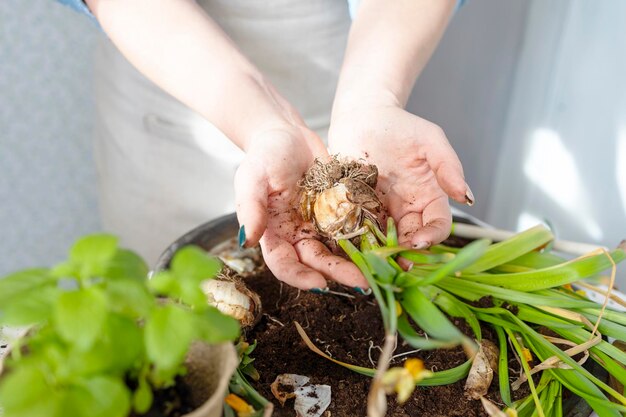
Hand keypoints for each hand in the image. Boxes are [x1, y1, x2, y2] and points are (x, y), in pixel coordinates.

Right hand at [234, 125, 367, 289]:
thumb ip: (250, 208)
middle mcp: (298, 236)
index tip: (319, 284)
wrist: (288, 134)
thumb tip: (246, 240)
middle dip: (338, 273)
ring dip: (357, 262)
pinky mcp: (340, 213)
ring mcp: (320, 226)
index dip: (300, 277)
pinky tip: (384, 244)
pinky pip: (354, 229)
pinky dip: (367, 238)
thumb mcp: (252, 177)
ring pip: (339, 251)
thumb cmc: (264, 155)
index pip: (284, 264)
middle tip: (362, 282)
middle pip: (318, 262)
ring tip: (377, 269)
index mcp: (274, 234)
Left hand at [328, 105, 471, 248]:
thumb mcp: (430, 141)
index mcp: (428, 196)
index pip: (437, 224)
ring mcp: (381, 210)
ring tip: (375, 260)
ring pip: (385, 239)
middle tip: (395, 261)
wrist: (362, 116)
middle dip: (406, 252)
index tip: (419, 242)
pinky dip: (359, 240)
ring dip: (382, 252)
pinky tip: (354, 246)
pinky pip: (359, 229)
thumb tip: (466, 197)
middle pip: (411, 238)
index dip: (432, 236)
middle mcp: (406, 208)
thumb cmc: (400, 126)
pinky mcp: (356, 208)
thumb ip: (448, 167)